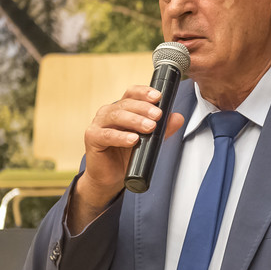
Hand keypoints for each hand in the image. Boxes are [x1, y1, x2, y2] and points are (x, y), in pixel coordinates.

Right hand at [68, 84, 183, 232]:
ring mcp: (98, 123)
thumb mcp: (148, 141)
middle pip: (126, 104)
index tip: (158, 96)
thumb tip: (178, 118)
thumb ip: (162, 129)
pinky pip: (107, 135)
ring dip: (135, 120)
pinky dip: (121, 137)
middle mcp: (108, 112)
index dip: (144, 92)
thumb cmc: (126, 156)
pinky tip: (133, 139)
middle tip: (158, 115)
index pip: (132, 94)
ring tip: (149, 127)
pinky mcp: (92, 137)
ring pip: (116, 116)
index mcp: (121, 109)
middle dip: (144, 108)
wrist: (110, 177)